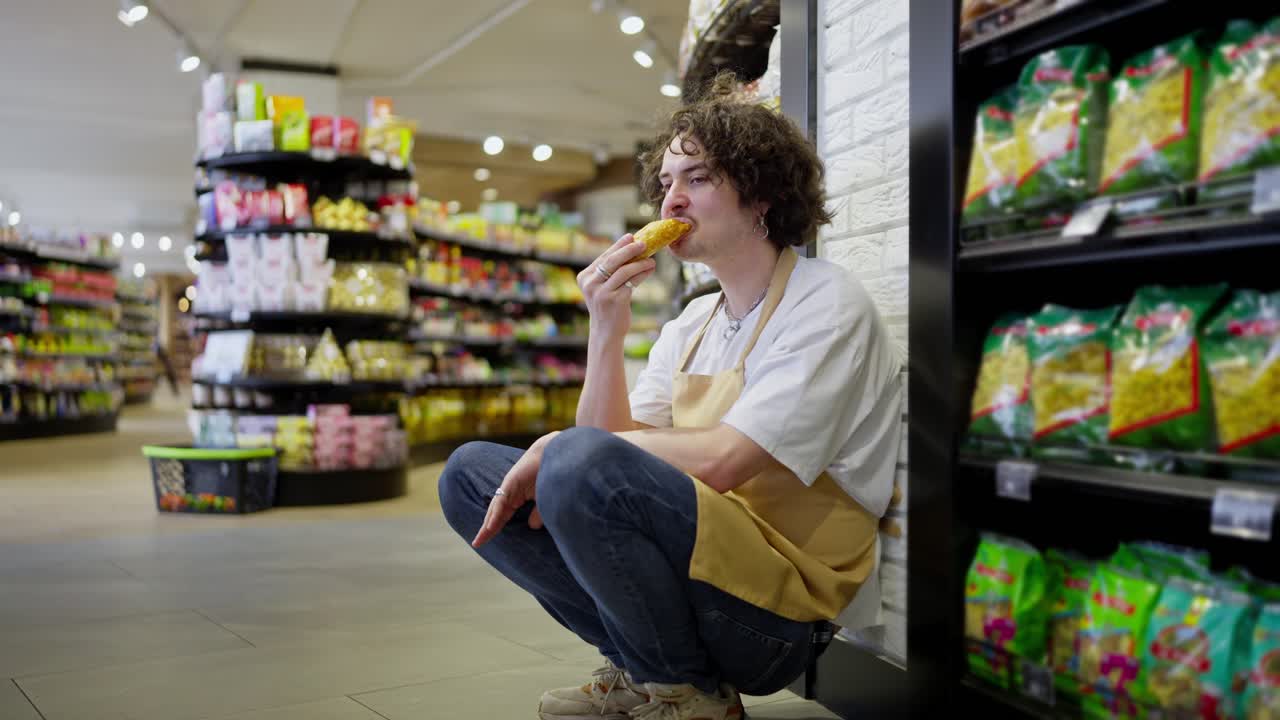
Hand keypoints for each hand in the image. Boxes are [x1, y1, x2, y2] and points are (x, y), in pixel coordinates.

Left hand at [471, 432, 559, 547]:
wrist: (554, 454)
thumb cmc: (550, 475)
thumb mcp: (544, 500)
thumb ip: (538, 513)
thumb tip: (532, 526)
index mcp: (516, 498)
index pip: (502, 517)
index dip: (494, 529)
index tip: (485, 542)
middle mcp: (509, 493)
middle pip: (495, 514)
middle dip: (486, 530)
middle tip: (477, 543)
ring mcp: (509, 487)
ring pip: (495, 509)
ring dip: (488, 525)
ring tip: (480, 539)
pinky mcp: (511, 481)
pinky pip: (502, 501)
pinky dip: (497, 514)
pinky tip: (491, 525)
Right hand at [577, 234, 657, 340]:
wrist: (606, 332)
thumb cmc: (607, 307)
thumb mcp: (603, 287)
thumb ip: (611, 271)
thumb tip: (631, 248)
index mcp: (584, 277)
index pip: (604, 257)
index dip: (618, 245)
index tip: (631, 237)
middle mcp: (590, 284)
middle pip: (612, 261)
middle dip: (629, 250)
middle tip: (643, 244)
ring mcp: (601, 293)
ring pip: (624, 271)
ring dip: (640, 263)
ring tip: (651, 260)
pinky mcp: (614, 301)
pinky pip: (632, 282)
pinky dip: (642, 274)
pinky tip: (650, 270)